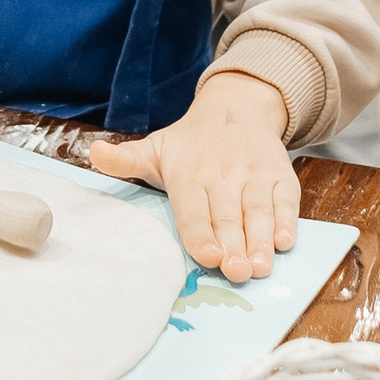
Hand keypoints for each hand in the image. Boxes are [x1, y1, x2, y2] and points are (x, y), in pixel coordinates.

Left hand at [89, 72, 298, 282]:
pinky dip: (287, 220)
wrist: (236, 107)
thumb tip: (93, 153)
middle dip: (234, 246)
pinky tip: (285, 241)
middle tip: (237, 272)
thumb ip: (126, 159)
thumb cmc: (190, 143)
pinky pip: (285, 200)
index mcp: (189, 175)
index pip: (193, 210)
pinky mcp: (279, 177)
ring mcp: (253, 176)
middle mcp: (222, 176)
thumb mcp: (156, 148)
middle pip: (228, 217)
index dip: (201, 234)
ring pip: (258, 212)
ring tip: (260, 266)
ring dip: (261, 240)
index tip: (208, 256)